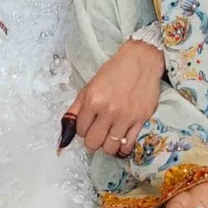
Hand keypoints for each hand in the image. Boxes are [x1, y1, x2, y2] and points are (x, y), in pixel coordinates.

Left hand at [69, 38, 166, 156]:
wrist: (142, 60)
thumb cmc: (114, 72)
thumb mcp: (90, 86)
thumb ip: (77, 108)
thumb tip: (66, 130)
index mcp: (92, 100)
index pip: (80, 130)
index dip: (83, 130)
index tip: (89, 126)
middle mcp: (108, 110)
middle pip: (93, 143)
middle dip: (93, 141)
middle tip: (98, 135)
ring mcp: (125, 117)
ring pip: (110, 147)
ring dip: (108, 146)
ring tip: (110, 138)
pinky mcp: (141, 119)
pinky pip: (128, 145)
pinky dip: (123, 147)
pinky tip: (122, 140)